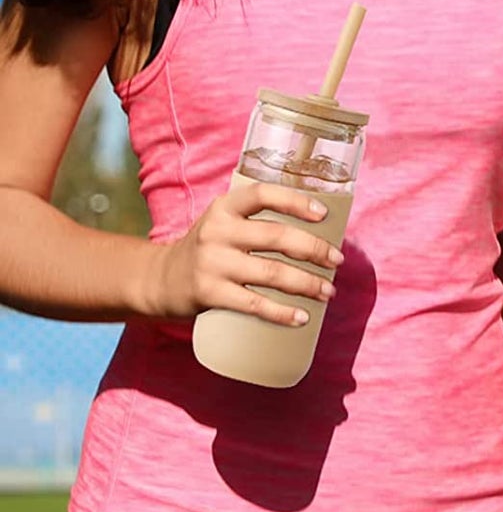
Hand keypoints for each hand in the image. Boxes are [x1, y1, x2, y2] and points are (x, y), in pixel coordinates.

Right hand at [141, 181, 342, 325]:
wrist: (158, 280)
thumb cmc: (208, 249)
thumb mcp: (224, 224)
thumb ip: (258, 221)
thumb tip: (318, 232)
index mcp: (224, 207)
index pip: (263, 194)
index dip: (295, 201)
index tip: (324, 214)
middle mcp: (217, 231)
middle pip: (277, 236)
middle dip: (314, 250)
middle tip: (337, 261)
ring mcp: (212, 263)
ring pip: (272, 272)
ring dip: (307, 284)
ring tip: (328, 292)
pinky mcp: (209, 293)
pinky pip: (254, 304)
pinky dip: (282, 312)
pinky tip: (302, 317)